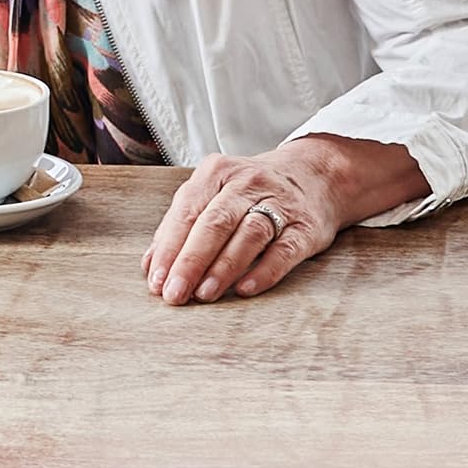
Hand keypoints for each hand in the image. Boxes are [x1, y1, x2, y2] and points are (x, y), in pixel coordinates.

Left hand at [142, 134, 423, 304]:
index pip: (186, 212)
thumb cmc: (250, 194)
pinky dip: (264, 270)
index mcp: (215, 173)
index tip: (155, 281)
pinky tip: (245, 289)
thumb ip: (181, 225)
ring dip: (223, 267)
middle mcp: (246, 184)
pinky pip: (284, 250)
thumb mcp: (214, 196)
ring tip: (204, 294)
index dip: (169, 248)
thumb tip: (151, 265)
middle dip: (190, 261)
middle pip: (214, 223)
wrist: (316, 176)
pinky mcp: (306, 226)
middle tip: (174, 293)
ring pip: (248, 234)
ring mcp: (279, 203)